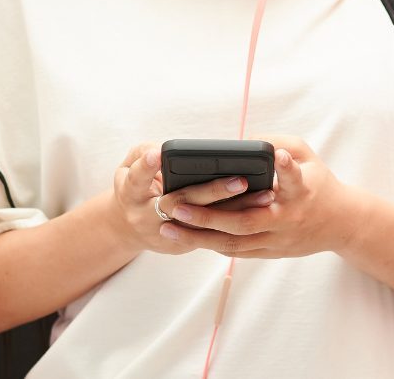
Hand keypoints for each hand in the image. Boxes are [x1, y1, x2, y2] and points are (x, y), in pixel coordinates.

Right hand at [108, 142, 274, 254]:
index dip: (147, 168)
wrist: (130, 228)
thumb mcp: (127, 169)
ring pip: (205, 224)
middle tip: (240, 180)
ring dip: (236, 210)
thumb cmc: (135, 187)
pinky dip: (237, 219)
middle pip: (181, 204)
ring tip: (265, 194)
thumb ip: (143, 155)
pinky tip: (261, 208)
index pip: (137, 180)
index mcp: (131, 195)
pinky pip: (214, 234)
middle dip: (212, 192)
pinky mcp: (185, 244)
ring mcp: (169, 234)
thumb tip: (166, 149)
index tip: (158, 153)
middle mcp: (148, 217)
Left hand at [157, 136, 359, 258]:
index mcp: (301, 192)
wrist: (341, 224)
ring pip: (234, 243)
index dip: (286, 169)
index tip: (277, 156)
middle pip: (245, 222)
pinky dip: (210, 243)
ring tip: (168, 226)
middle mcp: (288, 219)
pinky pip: (236, 251)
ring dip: (199, 236)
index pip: (294, 181)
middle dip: (208, 216)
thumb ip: (280, 142)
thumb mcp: (308, 157)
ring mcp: (278, 240)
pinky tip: (185, 235)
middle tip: (177, 206)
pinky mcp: (271, 252)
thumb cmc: (318, 183)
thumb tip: (246, 139)